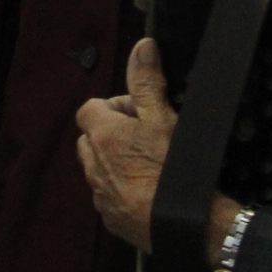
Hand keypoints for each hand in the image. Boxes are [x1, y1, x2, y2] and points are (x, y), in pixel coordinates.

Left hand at [78, 36, 181, 249]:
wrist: (181, 224)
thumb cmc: (171, 168)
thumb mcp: (162, 118)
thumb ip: (147, 82)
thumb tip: (142, 47)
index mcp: (102, 136)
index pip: (90, 109)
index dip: (115, 107)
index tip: (139, 113)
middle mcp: (93, 165)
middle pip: (91, 139)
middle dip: (113, 135)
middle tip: (146, 138)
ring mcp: (100, 194)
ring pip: (99, 169)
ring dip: (117, 163)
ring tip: (149, 165)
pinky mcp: (111, 218)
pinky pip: (109, 197)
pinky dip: (123, 191)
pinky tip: (149, 192)